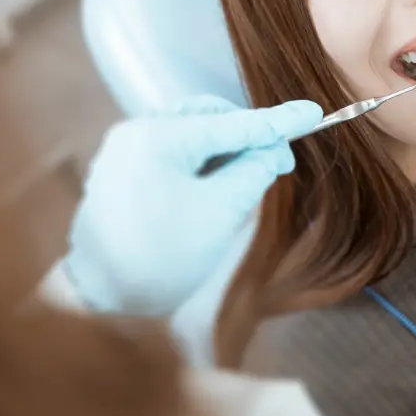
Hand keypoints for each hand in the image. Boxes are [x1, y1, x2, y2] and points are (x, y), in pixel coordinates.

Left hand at [62, 94, 322, 315]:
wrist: (103, 302)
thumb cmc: (161, 258)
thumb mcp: (220, 213)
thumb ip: (253, 172)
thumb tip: (273, 151)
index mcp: (156, 136)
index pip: (230, 123)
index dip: (276, 122)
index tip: (311, 113)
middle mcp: (135, 133)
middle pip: (207, 119)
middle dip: (246, 137)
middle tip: (280, 160)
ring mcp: (124, 153)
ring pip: (190, 135)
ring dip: (225, 151)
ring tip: (253, 175)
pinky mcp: (122, 174)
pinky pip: (172, 153)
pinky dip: (201, 163)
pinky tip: (222, 183)